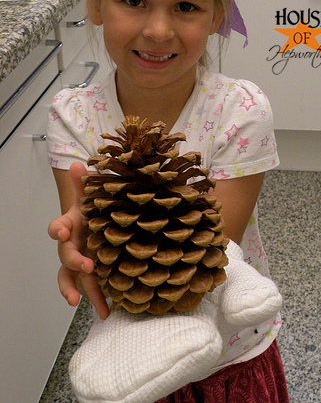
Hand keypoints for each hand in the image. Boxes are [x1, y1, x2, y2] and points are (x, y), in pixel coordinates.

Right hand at [48, 162, 109, 319]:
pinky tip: (106, 311)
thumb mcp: (90, 196)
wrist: (95, 221)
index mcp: (71, 225)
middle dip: (74, 261)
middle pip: (65, 255)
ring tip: (81, 303)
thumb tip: (78, 164)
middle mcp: (71, 245)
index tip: (63, 231)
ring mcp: (80, 261)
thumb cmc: (92, 209)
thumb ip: (84, 183)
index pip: (58, 227)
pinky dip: (96, 300)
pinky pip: (89, 288)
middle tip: (87, 266)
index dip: (58, 230)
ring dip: (75, 291)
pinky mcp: (91, 274)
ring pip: (71, 278)